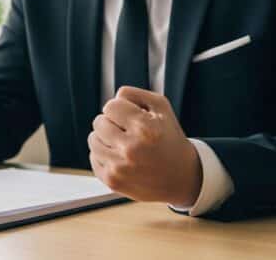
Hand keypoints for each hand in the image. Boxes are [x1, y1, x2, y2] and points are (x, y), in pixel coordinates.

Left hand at [87, 86, 201, 205]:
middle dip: (112, 123)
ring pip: (93, 139)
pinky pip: (93, 158)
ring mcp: (119, 167)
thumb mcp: (161, 107)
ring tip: (124, 144)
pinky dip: (104, 155)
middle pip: (99, 122)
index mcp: (144, 128)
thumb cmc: (168, 137)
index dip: (120, 109)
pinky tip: (121, 158)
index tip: (130, 117)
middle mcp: (131, 149)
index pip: (110, 106)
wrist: (181, 177)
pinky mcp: (112, 180)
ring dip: (105, 139)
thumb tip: (113, 97)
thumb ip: (134, 94)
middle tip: (127, 131)